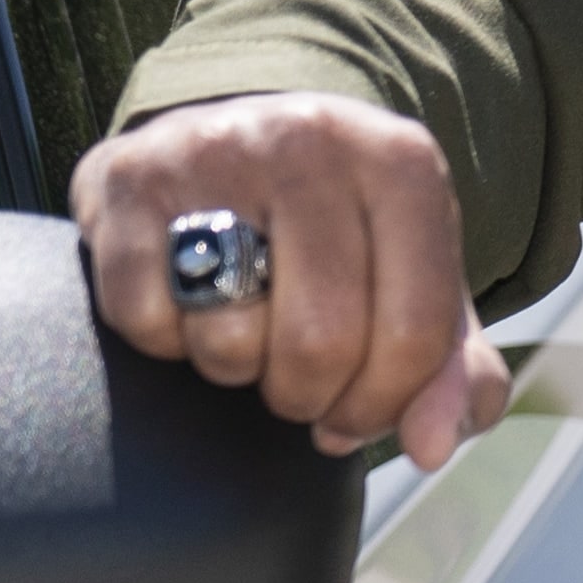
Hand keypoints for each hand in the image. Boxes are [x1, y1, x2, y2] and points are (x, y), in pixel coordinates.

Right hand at [74, 93, 511, 468]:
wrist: (231, 136)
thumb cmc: (338, 234)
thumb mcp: (414, 287)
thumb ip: (452, 376)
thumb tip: (433, 446)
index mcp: (402, 166)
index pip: (415, 334)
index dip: (385, 405)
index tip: (357, 410)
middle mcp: (312, 141)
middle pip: (320, 345)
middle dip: (307, 395)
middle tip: (297, 378)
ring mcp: (215, 151)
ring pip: (228, 341)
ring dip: (235, 367)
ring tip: (244, 321)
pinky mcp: (130, 178)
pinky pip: (146, 321)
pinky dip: (164, 339)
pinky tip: (185, 297)